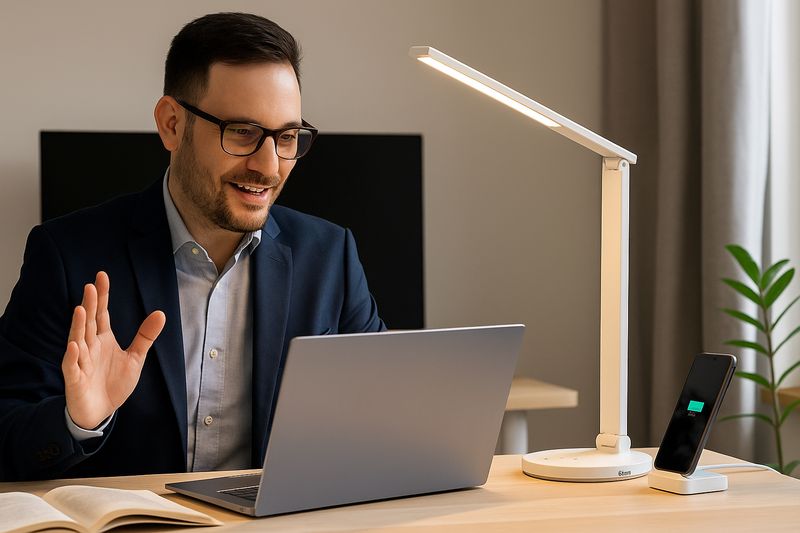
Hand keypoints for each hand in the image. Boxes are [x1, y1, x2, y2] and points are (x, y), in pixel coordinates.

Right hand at [62, 271, 165, 429]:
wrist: (100, 412)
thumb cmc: (114, 383)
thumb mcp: (135, 358)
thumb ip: (145, 336)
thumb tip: (160, 313)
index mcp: (103, 339)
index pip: (102, 314)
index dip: (102, 296)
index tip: (101, 276)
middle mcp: (90, 346)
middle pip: (89, 322)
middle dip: (90, 305)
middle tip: (90, 286)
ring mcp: (81, 362)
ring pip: (78, 341)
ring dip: (78, 326)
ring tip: (80, 309)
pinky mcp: (75, 379)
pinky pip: (72, 366)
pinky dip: (72, 357)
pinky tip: (74, 346)